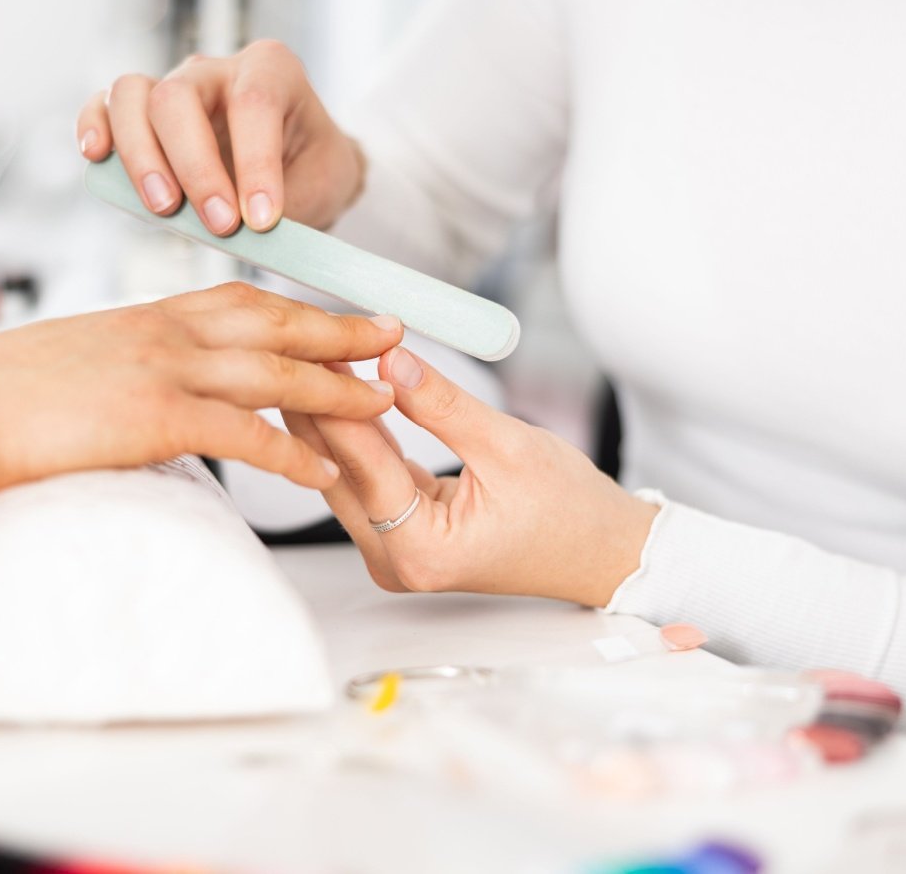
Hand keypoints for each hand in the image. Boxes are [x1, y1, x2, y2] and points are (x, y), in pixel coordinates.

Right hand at [0, 282, 403, 562]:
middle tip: (394, 334)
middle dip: (340, 329)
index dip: (295, 306)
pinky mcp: (153, 415)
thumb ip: (117, 371)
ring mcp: (162, 370)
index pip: (238, 300)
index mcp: (144, 318)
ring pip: (274, 371)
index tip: (335, 313)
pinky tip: (324, 473)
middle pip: (274, 321)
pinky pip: (244, 433)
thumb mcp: (69, 366)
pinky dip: (291, 453)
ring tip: (386, 401)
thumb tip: (137, 397)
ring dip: (337, 387)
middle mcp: (163, 333)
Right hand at [77, 40, 363, 235]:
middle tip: (218, 224)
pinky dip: (94, 128)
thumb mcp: (326, 185)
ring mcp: (172, 86)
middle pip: (179, 98)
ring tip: (163, 208)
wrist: (299, 169)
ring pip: (133, 97)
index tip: (260, 220)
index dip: (254, 164)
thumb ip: (290, 204)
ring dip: (142, 157)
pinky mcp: (140, 112)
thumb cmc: (312, 170)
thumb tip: (250, 234)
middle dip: (195, 167)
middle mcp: (215, 71)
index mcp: (271, 71)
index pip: (254, 103)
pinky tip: (98, 159)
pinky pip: (104, 105)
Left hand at [284, 348, 658, 606]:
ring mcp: (394, 550)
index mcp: (421, 550)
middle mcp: (396, 560)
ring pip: (348, 472)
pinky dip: (361, 433)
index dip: (339, 400)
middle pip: (341, 471)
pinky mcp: (399, 534)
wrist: (600, 552)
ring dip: (336, 416)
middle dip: (323, 405)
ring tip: (318, 356)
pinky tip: (345, 388)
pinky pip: (369, 476)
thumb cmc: (570, 513)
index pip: (364, 465)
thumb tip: (391, 360)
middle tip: (305, 345)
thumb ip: (441, 404)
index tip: (319, 351)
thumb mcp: (508, 446)